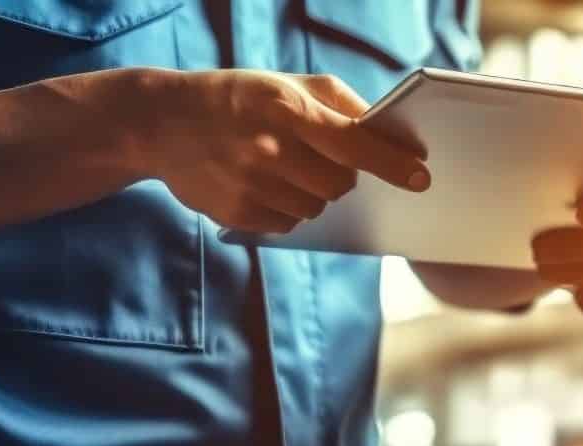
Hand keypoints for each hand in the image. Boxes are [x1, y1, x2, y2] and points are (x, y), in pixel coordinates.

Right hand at [130, 69, 426, 232]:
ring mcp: (250, 184)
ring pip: (317, 208)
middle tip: (326, 160)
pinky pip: (289, 225)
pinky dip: (289, 209)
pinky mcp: (237, 214)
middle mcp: (268, 148)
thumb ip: (339, 103)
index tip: (421, 178)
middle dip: (344, 177)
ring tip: (286, 167)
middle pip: (340, 184)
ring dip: (315, 193)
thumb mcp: (285, 82)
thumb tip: (385, 132)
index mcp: (285, 107)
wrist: (162, 122)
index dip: (392, 162)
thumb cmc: (239, 97)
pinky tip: (266, 184)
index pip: (353, 142)